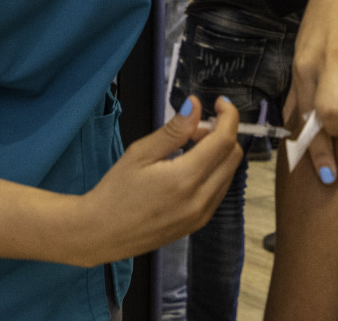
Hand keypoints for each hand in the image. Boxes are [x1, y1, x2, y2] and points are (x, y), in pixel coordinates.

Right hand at [73, 95, 242, 265]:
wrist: (103, 233)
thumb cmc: (116, 192)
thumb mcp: (140, 153)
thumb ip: (173, 130)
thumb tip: (195, 106)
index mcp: (185, 179)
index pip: (224, 141)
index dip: (228, 117)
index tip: (220, 104)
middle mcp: (200, 199)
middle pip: (234, 157)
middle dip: (224, 133)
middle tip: (197, 125)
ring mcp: (202, 215)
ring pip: (229, 174)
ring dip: (219, 153)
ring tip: (190, 145)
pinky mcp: (198, 223)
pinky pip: (219, 190)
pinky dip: (214, 171)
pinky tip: (190, 166)